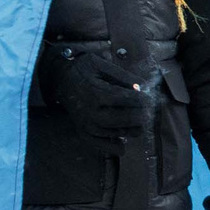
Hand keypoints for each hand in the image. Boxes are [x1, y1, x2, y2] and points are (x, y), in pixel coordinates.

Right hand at [39, 46, 154, 145]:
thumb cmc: (83, 69)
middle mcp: (92, 112)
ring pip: (118, 133)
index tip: (149, 97)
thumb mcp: (101, 63)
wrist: (60, 78)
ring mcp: (87, 124)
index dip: (143, 99)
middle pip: (126, 119)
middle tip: (146, 110)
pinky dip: (113, 146)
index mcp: (97, 93)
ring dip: (132, 129)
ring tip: (138, 121)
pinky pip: (100, 144)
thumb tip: (143, 87)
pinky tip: (123, 145)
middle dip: (141, 114)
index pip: (129, 100)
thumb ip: (123, 75)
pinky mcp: (83, 131)